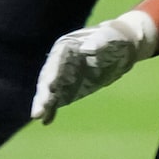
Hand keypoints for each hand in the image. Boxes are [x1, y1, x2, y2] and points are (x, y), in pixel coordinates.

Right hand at [32, 10, 157, 123]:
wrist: (121, 49)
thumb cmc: (113, 39)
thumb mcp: (108, 38)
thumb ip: (98, 42)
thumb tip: (88, 48)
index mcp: (65, 47)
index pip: (56, 61)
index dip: (52, 73)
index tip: (50, 86)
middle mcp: (59, 62)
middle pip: (48, 79)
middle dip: (43, 94)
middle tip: (37, 110)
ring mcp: (63, 76)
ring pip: (49, 91)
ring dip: (44, 103)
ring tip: (37, 116)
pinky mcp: (69, 88)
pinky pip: (58, 99)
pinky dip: (52, 109)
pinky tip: (46, 121)